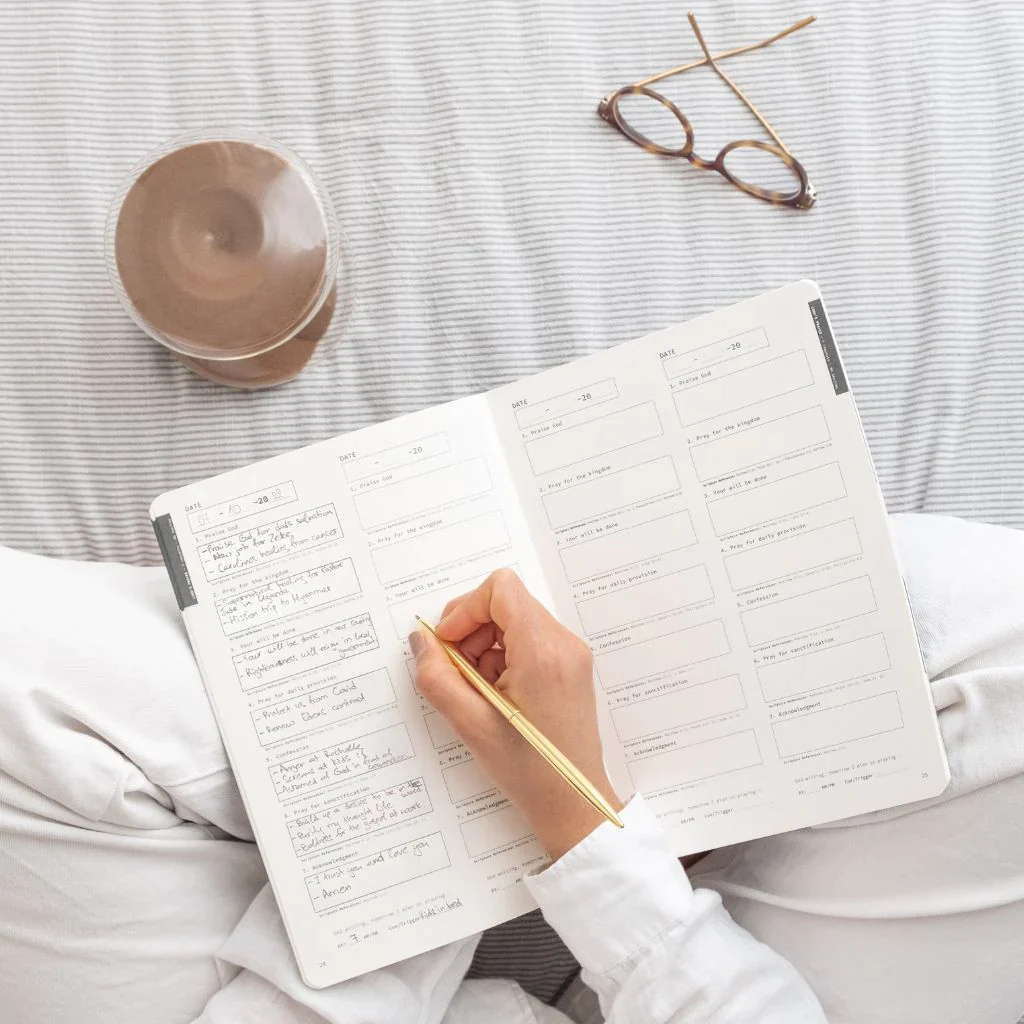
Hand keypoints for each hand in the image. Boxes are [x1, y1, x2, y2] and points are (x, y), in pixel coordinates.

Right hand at [410, 569, 622, 860]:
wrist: (573, 804)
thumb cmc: (528, 771)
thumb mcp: (470, 725)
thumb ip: (437, 676)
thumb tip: (422, 639)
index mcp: (543, 652)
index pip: (501, 589)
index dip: (465, 609)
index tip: (448, 644)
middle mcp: (564, 643)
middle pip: (507, 602)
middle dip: (471, 630)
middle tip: (457, 672)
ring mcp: (571, 653)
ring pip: (515, 619)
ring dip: (485, 645)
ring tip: (477, 690)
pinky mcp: (571, 665)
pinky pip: (529, 639)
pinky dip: (503, 655)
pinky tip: (496, 694)